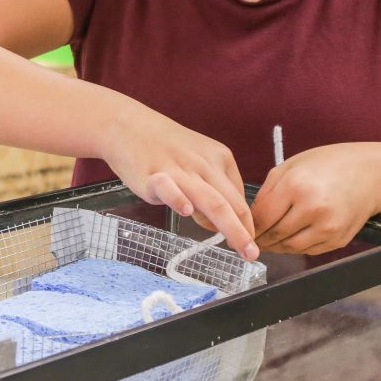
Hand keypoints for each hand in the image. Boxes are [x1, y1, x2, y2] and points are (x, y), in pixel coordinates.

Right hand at [98, 99, 256, 259]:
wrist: (126, 125)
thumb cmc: (164, 147)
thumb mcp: (198, 160)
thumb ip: (211, 190)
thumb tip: (219, 224)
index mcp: (220, 158)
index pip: (239, 198)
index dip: (246, 224)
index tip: (249, 244)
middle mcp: (204, 164)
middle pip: (232, 203)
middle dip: (246, 232)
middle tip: (254, 255)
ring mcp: (179, 170)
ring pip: (210, 200)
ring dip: (230, 226)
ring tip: (242, 247)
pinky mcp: (152, 175)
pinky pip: (168, 187)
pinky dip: (177, 198)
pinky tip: (186, 211)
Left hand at [252, 143, 380, 255]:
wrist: (372, 174)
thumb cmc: (330, 164)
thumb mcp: (292, 165)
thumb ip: (269, 191)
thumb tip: (252, 217)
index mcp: (297, 185)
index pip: (263, 217)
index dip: (250, 226)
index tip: (242, 229)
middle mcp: (313, 208)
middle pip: (275, 235)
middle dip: (260, 238)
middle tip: (251, 239)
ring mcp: (328, 227)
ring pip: (290, 247)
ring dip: (276, 246)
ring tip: (268, 240)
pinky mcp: (338, 239)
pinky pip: (308, 250)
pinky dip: (295, 247)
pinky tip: (291, 238)